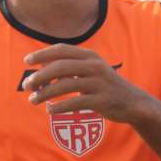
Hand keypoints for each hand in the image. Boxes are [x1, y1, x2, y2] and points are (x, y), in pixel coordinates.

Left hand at [23, 45, 146, 122]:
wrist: (133, 103)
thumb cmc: (105, 86)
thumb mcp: (90, 71)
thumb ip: (70, 69)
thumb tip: (41, 70)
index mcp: (90, 56)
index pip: (62, 50)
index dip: (43, 54)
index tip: (27, 61)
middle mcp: (95, 66)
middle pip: (61, 67)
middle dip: (40, 75)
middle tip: (27, 85)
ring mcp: (99, 83)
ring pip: (66, 85)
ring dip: (46, 93)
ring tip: (33, 100)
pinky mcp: (102, 100)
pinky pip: (76, 102)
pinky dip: (60, 106)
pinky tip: (50, 110)